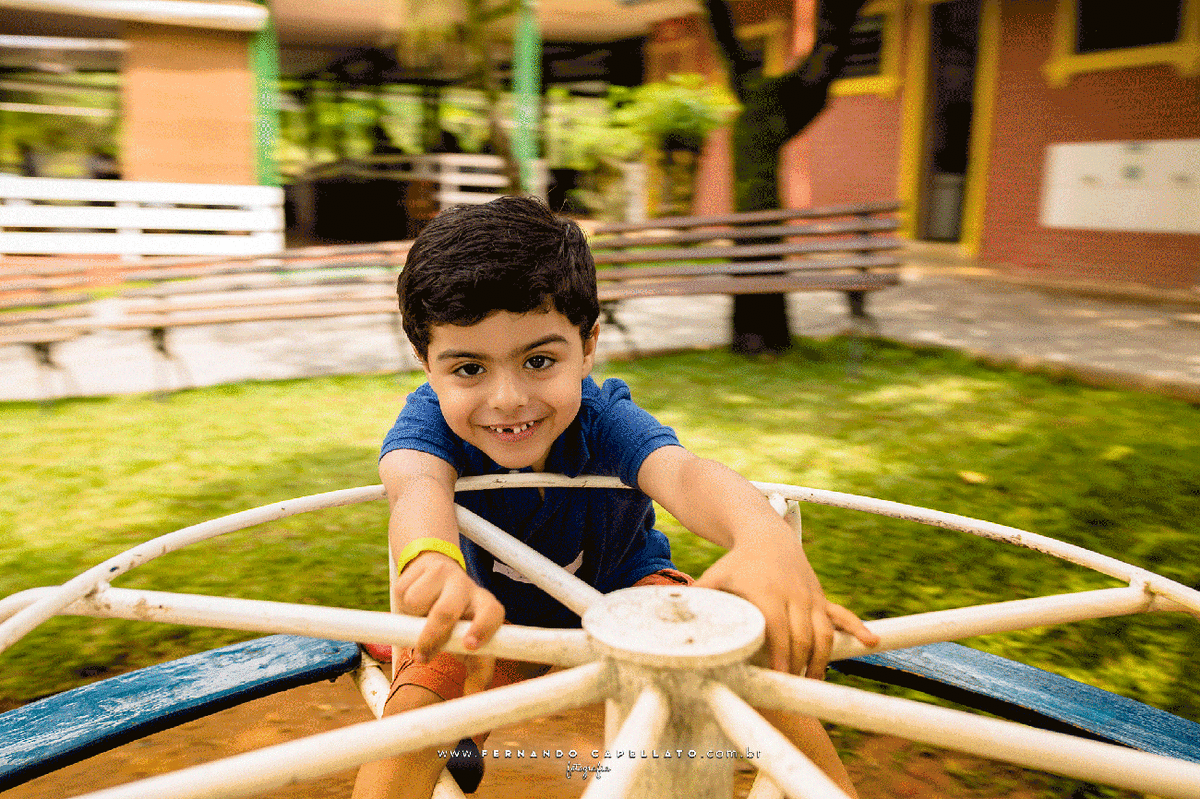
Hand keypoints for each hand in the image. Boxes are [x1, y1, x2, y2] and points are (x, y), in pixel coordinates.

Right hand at [394, 550, 504, 689]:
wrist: (437, 577)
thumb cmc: (458, 621)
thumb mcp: (469, 642)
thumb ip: (476, 667)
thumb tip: (475, 695)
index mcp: (485, 605)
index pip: (492, 614)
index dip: (482, 628)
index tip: (470, 645)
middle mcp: (468, 587)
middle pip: (445, 612)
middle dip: (430, 637)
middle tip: (421, 657)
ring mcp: (446, 573)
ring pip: (418, 603)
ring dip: (412, 617)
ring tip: (421, 618)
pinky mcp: (423, 567)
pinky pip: (404, 592)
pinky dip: (403, 604)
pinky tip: (414, 602)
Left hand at [696, 533, 877, 677]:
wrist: (766, 536)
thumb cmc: (736, 563)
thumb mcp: (716, 577)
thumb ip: (700, 599)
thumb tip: (676, 618)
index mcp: (767, 595)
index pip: (778, 632)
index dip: (780, 656)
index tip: (780, 679)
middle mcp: (792, 597)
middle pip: (801, 639)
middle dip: (799, 666)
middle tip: (794, 691)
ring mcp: (810, 597)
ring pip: (823, 633)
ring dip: (821, 660)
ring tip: (814, 684)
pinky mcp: (820, 598)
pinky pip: (841, 615)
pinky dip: (857, 628)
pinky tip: (871, 642)